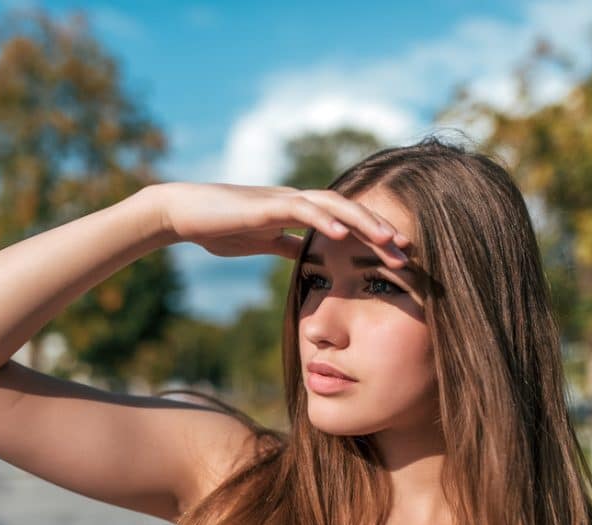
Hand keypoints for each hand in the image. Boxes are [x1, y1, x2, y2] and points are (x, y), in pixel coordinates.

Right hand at [148, 182, 411, 264]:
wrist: (184, 214)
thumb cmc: (218, 227)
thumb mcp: (261, 242)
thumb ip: (286, 245)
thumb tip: (307, 258)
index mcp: (299, 213)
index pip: (345, 223)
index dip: (373, 237)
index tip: (398, 256)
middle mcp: (297, 201)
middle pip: (349, 212)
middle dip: (379, 231)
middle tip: (408, 251)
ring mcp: (283, 201)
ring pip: (333, 206)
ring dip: (363, 222)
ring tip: (388, 239)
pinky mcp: (266, 206)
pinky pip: (301, 210)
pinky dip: (323, 220)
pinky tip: (342, 234)